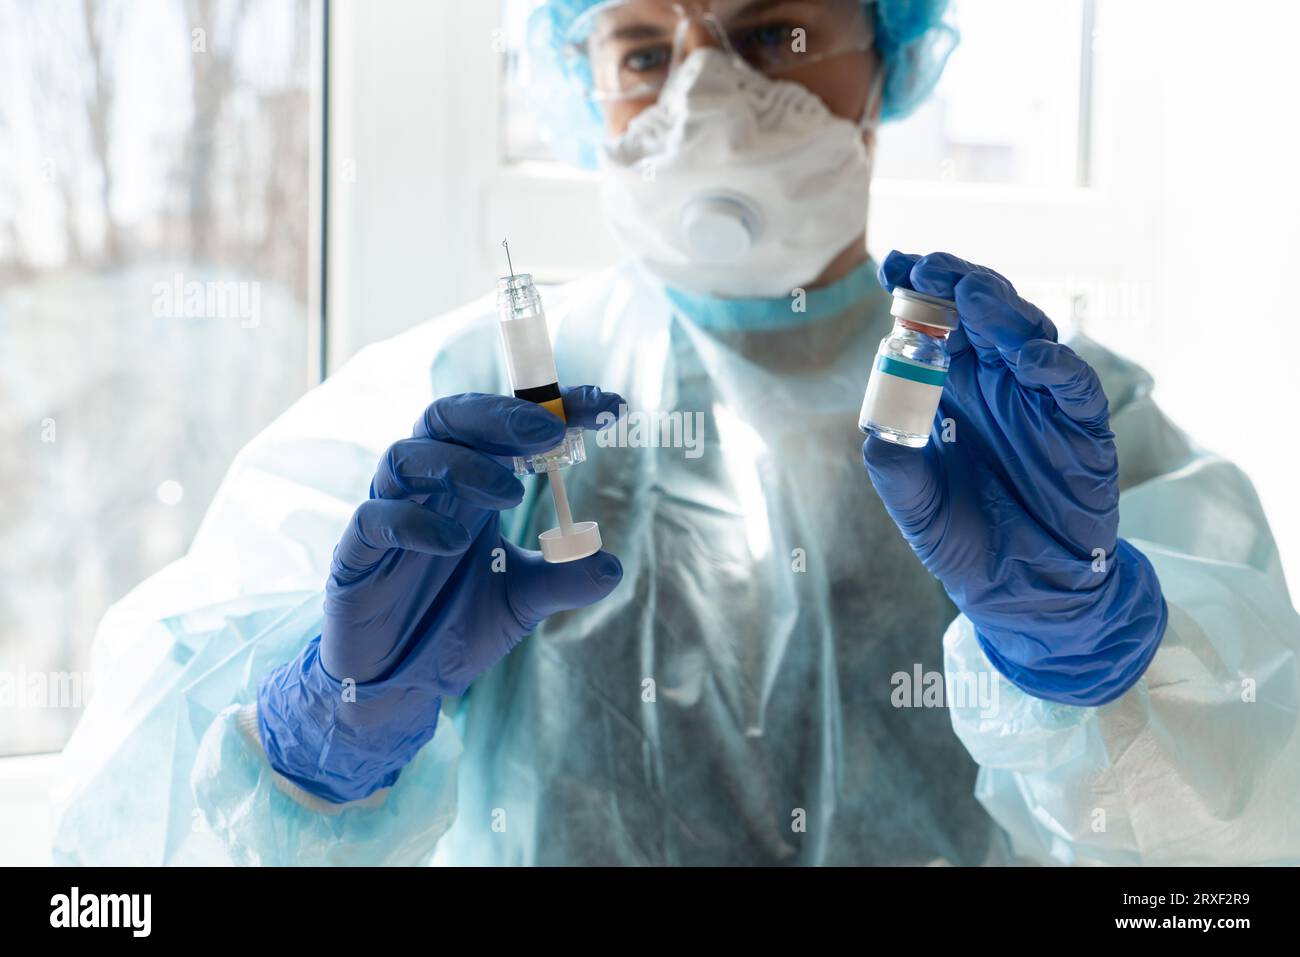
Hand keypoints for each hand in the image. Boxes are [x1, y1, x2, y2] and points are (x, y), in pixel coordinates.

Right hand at [258, 387, 624, 802]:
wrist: (399, 683)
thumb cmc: (453, 624)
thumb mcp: (521, 601)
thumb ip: (562, 580)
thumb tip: (612, 564)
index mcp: (470, 486)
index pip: (506, 427)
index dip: (554, 408)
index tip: (608, 408)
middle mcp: (429, 488)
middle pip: (449, 418)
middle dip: (500, 416)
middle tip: (551, 431)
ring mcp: (390, 515)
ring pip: (407, 456)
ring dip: (464, 465)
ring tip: (512, 494)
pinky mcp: (357, 554)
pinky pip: (375, 519)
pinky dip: (414, 522)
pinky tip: (454, 542)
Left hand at [864, 251, 1165, 705]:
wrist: (1023, 592)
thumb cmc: (966, 540)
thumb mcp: (917, 506)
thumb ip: (896, 468)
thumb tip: (871, 430)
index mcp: (952, 390)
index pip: (934, 325)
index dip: (915, 290)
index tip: (889, 265)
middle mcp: (996, 383)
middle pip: (980, 314)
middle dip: (952, 283)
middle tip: (924, 266)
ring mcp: (1040, 400)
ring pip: (1027, 333)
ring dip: (999, 310)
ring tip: (970, 294)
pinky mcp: (1081, 428)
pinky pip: (1074, 386)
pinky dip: (1054, 365)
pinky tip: (1027, 355)